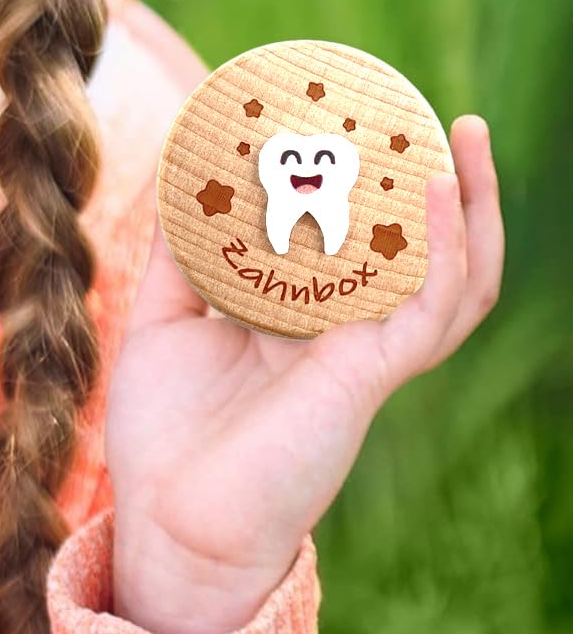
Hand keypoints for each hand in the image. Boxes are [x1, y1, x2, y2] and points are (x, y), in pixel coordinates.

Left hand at [103, 113, 504, 633]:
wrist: (166, 519)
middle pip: (417, 252)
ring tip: (462, 136)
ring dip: (469, 206)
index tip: (358, 117)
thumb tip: (174, 176)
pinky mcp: (369, 376)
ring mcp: (363, 355)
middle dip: (440, 187)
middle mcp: (342, 333)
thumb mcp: (164, 320)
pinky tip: (441, 193)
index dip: (369, 188)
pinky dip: (446, 249)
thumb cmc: (164, 434)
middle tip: (433, 114)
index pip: (355, 242)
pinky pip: (430, 308)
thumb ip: (176, 255)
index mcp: (300, 320)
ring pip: (451, 277)